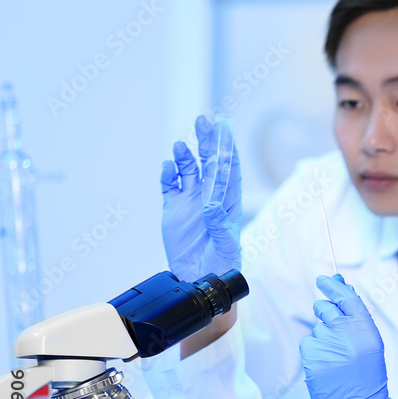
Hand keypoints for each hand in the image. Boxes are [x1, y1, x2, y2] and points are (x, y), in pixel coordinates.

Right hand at [161, 115, 241, 281]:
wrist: (200, 277)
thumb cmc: (222, 261)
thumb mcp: (226, 242)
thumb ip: (218, 221)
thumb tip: (211, 203)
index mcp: (229, 200)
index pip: (229, 169)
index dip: (228, 148)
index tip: (226, 129)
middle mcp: (210, 196)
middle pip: (209, 162)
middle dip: (207, 142)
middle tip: (203, 121)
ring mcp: (190, 200)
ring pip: (188, 170)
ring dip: (184, 156)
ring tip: (181, 145)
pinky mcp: (173, 207)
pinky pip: (169, 185)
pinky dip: (168, 174)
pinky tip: (168, 166)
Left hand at [301, 274, 395, 398]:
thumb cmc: (366, 373)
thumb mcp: (369, 343)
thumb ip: (355, 315)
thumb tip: (340, 285)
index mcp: (366, 330)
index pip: (347, 298)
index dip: (334, 285)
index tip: (323, 279)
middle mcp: (347, 334)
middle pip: (326, 309)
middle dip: (324, 312)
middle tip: (332, 330)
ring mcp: (328, 345)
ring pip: (316, 329)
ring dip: (323, 339)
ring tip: (336, 359)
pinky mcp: (312, 357)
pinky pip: (308, 344)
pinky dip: (314, 352)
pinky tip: (326, 365)